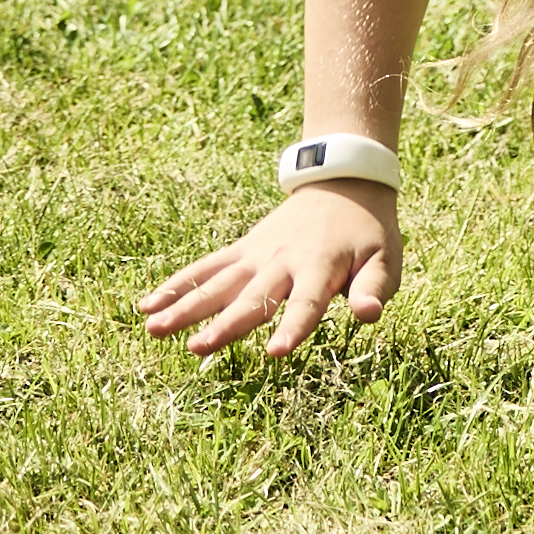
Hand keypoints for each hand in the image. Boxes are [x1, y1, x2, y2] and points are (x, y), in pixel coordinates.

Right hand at [141, 182, 401, 359]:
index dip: (293, 328)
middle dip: (224, 324)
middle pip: (251, 298)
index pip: (307, 304)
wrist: (344, 181)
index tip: (275, 352)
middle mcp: (283, 262)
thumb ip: (375, 287)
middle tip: (196, 348)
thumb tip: (369, 314)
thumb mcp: (386, 257)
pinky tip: (147, 305)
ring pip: (217, 283)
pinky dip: (176, 285)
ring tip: (153, 329)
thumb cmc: (369, 231)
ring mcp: (257, 255)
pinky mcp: (242, 250)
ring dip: (185, 306)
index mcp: (321, 267)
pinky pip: (206, 268)